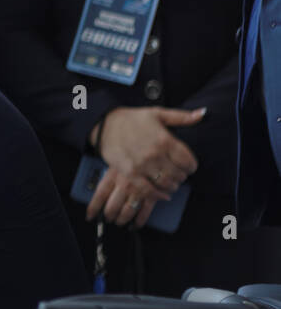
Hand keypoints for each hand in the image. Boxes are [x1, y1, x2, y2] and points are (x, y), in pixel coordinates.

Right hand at [87, 106, 204, 225]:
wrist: (105, 124)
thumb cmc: (132, 119)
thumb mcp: (158, 114)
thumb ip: (182, 117)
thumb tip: (203, 114)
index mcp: (165, 139)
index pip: (188, 161)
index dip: (191, 166)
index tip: (189, 167)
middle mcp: (155, 154)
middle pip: (178, 175)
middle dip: (182, 177)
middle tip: (179, 175)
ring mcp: (142, 165)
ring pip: (165, 184)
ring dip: (172, 186)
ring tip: (171, 183)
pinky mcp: (129, 173)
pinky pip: (148, 190)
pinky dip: (158, 195)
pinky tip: (162, 194)